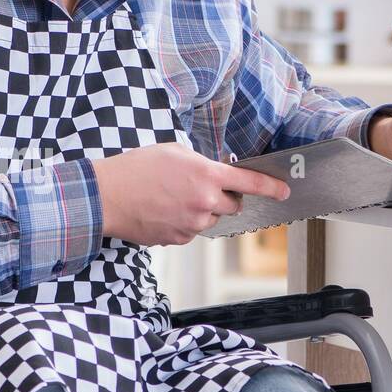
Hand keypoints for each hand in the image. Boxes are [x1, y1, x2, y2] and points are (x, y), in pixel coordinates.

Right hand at [92, 142, 290, 244]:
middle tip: (200, 187)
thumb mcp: (174, 152)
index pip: (250, 183)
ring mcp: (192, 224)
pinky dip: (183, 222)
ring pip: (211, 219)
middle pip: (233, 206)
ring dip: (201, 210)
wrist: (107, 196)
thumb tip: (216, 174)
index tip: (284, 191)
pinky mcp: (178, 239)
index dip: (271, 187)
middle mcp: (204, 203)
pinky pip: (192, 231)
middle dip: (224, 197)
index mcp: (206, 176)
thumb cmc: (136, 169)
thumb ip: (202, 163)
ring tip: (171, 197)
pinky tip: (163, 210)